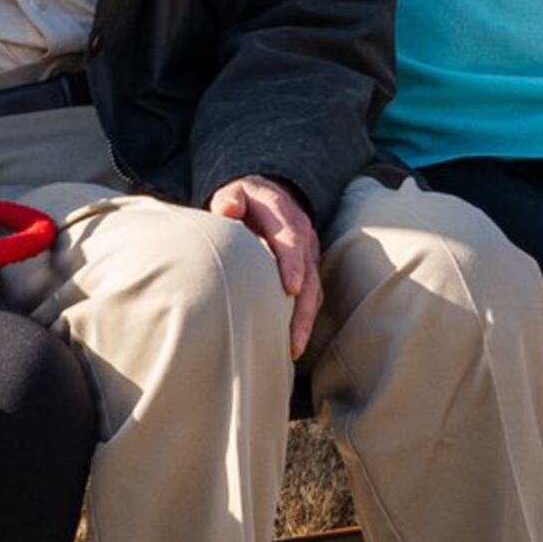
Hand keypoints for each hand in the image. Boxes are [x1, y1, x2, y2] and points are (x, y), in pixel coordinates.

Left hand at [207, 175, 323, 358]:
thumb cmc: (244, 200)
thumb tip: (228, 209)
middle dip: (303, 308)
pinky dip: (305, 320)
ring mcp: (309, 255)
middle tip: (294, 338)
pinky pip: (312, 297)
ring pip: (314, 291)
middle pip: (309, 274)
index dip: (293, 264)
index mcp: (285, 215)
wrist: (267, 195)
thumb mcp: (234, 192)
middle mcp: (303, 236)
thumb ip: (229, 199)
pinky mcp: (309, 270)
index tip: (291, 289)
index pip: (292, 240)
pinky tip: (293, 343)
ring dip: (305, 321)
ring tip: (294, 349)